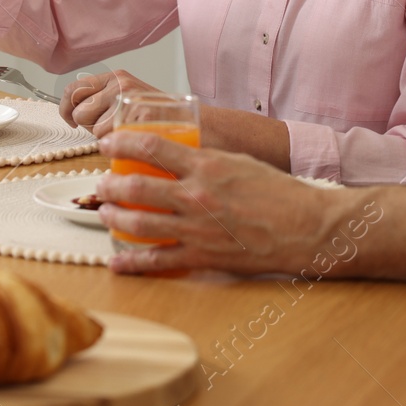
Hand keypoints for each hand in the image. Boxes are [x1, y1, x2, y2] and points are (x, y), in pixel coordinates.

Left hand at [58, 69, 155, 136]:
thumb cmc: (158, 117)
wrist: (190, 123)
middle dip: (88, 126)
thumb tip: (73, 112)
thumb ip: (103, 99)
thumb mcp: (128, 97)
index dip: (66, 108)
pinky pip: (110, 139)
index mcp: (116, 77)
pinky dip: (117, 145)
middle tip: (108, 127)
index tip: (71, 119)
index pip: (73, 89)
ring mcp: (129, 100)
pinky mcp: (137, 117)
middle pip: (79, 112)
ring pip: (93, 129)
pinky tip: (133, 138)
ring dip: (104, 137)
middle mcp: (121, 84)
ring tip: (125, 132)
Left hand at [97, 133, 372, 275]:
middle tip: (101, 182)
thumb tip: (178, 156)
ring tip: (105, 211)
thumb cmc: (277, 192)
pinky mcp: (201, 256)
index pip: (152, 147)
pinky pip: (158, 260)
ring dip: (114, 217)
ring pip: (139, 223)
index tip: (108, 143)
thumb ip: (206, 159)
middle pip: (136, 187)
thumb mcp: (239, 161)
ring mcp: (196, 229)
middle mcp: (195, 196)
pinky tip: (117, 261)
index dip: (122, 144)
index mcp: (206, 165)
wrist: (304, 227)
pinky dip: (132, 262)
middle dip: (109, 184)